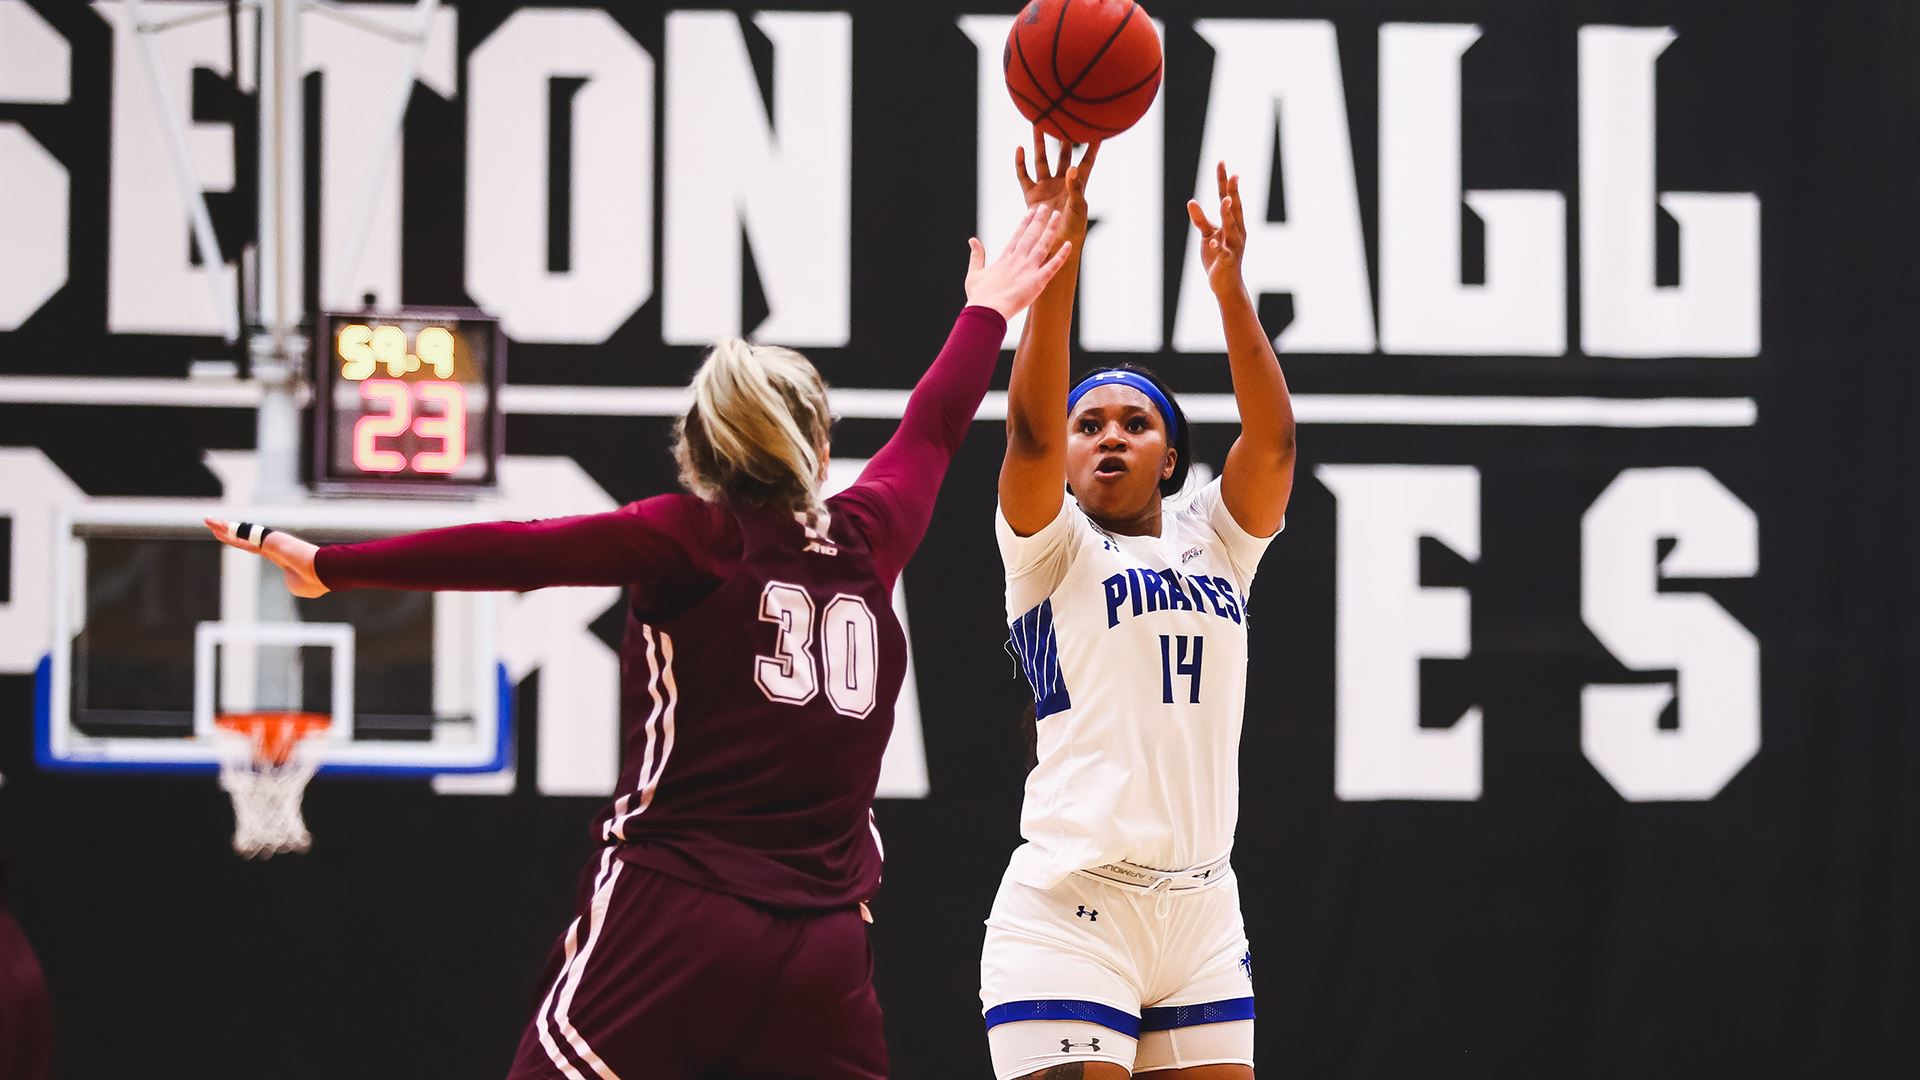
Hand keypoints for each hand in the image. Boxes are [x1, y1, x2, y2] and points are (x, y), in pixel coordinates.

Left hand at [204, 518, 328, 597]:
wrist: (318, 571)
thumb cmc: (311, 581)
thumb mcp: (297, 587)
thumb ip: (289, 583)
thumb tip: (290, 582)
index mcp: (280, 557)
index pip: (257, 548)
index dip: (244, 544)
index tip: (235, 539)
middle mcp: (273, 546)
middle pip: (245, 537)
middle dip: (231, 531)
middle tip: (217, 525)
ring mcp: (270, 542)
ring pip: (241, 532)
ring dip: (223, 527)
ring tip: (208, 520)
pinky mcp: (268, 539)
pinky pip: (243, 534)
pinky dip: (227, 529)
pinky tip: (213, 525)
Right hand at [965, 205, 1073, 320]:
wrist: (986, 311)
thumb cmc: (979, 297)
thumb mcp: (974, 274)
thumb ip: (976, 256)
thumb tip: (972, 240)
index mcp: (1004, 258)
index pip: (1017, 235)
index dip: (1026, 222)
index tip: (1032, 212)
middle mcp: (1017, 259)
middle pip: (1031, 235)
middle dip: (1040, 220)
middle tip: (1047, 208)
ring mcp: (1028, 269)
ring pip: (1042, 245)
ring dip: (1051, 229)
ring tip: (1058, 216)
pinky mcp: (1037, 281)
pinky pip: (1053, 266)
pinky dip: (1061, 255)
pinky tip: (1069, 244)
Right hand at [1015, 127, 1099, 241]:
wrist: (1054, 244)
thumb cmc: (1073, 228)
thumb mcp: (1078, 208)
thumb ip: (1075, 188)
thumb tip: (1072, 167)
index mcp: (1078, 185)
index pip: (1087, 162)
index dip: (1092, 148)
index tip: (1098, 130)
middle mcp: (1061, 182)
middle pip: (1062, 155)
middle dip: (1063, 138)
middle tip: (1062, 119)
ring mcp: (1045, 187)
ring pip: (1042, 160)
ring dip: (1039, 144)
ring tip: (1038, 125)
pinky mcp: (1031, 194)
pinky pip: (1024, 175)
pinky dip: (1020, 162)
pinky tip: (1019, 149)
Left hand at [1188, 161, 1247, 297]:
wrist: (1227, 285)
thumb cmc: (1218, 257)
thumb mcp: (1207, 235)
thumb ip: (1200, 220)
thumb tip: (1191, 201)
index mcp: (1234, 224)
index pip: (1229, 198)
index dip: (1226, 182)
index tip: (1222, 162)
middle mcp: (1237, 232)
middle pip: (1234, 209)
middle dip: (1233, 192)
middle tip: (1233, 175)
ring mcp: (1234, 246)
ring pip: (1231, 228)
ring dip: (1228, 214)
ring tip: (1226, 201)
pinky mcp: (1227, 261)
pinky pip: (1222, 253)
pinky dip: (1217, 247)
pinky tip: (1210, 242)